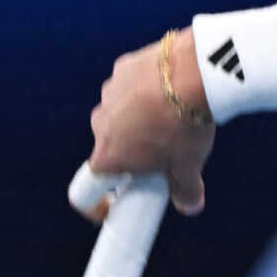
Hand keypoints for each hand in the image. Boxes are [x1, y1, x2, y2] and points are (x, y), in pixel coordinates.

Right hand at [83, 32, 216, 217]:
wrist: (190, 74)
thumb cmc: (184, 127)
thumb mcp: (188, 167)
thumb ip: (186, 191)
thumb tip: (190, 206)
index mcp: (108, 156)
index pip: (86, 190)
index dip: (96, 203)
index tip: (111, 206)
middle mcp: (100, 125)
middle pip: (111, 150)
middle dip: (131, 157)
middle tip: (160, 158)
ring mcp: (109, 95)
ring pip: (120, 117)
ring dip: (138, 124)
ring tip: (171, 122)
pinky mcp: (121, 70)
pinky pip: (130, 90)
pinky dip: (144, 95)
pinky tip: (169, 95)